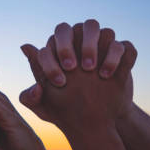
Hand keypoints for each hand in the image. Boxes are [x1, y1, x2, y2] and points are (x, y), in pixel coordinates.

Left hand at [19, 20, 136, 133]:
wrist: (95, 122)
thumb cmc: (64, 110)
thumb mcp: (45, 106)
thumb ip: (30, 85)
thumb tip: (25, 47)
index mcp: (59, 48)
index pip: (53, 41)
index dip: (53, 58)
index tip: (58, 81)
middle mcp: (81, 42)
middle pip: (76, 27)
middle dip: (71, 45)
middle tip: (72, 68)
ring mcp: (103, 47)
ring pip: (102, 30)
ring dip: (93, 46)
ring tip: (90, 70)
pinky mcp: (123, 56)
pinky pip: (125, 46)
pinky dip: (116, 56)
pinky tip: (108, 75)